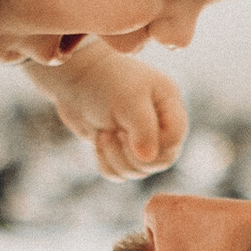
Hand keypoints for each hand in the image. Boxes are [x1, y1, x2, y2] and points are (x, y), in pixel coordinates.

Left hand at [30, 40, 187, 179]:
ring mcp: (140, 137)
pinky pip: (120, 173)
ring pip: (139, 171)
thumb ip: (144, 130)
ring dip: (117, 159)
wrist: (75, 76)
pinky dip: (107, 163)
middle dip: (133, 157)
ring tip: (104, 135)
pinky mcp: (120, 148)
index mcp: (169, 105)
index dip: (154, 145)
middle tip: (116, 135)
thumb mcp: (129, 100)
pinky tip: (99, 141)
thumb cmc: (105, 81)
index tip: (127, 131)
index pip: (175, 139)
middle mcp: (159, 123)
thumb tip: (148, 159)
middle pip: (161, 161)